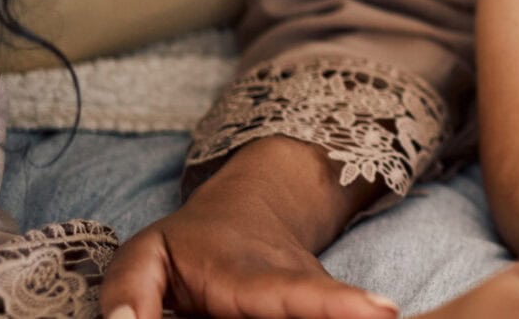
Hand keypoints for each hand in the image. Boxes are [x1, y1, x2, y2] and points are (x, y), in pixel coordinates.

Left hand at [102, 140, 396, 318]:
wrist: (258, 211)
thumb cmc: (194, 243)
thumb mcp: (148, 253)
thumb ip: (128, 291)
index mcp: (252, 276)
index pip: (294, 293)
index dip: (335, 305)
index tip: (380, 312)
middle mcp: (301, 290)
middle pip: (329, 308)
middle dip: (355, 312)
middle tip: (390, 316)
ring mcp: (320, 305)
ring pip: (333, 311)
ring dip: (351, 312)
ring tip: (382, 313)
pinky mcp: (323, 312)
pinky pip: (327, 316)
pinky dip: (344, 313)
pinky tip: (366, 313)